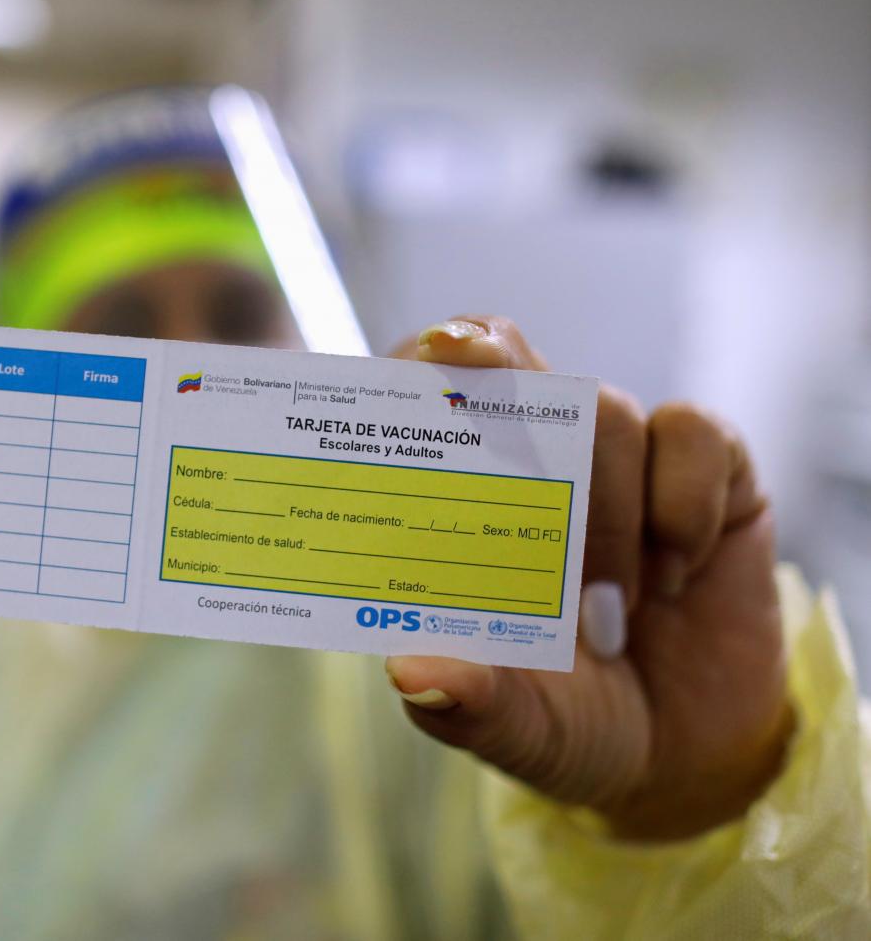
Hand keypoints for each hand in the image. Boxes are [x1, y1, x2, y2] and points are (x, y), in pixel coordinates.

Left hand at [386, 317, 792, 840]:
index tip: (423, 356)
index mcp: (456, 505)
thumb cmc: (565, 720)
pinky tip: (676, 574)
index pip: (418, 396)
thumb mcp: (514, 727)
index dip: (415, 363)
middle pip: (504, 361)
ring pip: (602, 410)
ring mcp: (616, 458)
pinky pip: (693, 432)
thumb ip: (468, 704)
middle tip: (493, 407)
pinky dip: (685, 503)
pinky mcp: (704, 467)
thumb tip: (408, 671)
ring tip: (608, 609)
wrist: (682, 755)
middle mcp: (529, 462)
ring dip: (607, 512)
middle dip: (500, 377)